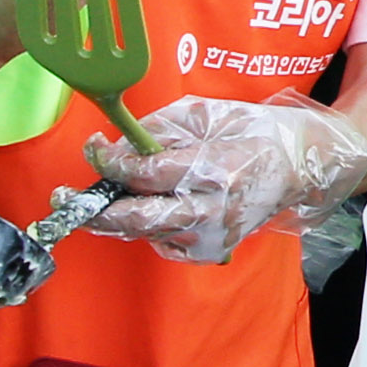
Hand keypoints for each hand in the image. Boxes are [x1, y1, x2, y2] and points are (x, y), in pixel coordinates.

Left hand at [79, 94, 366, 261]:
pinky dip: (147, 227)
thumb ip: (160, 132)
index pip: (144, 173)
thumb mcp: (208, 115)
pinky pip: (162, 242)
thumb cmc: (254, 133)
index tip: (92, 148)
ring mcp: (213, 236)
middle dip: (96, 209)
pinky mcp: (211, 251)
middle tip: (65, 198)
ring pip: (145, 232)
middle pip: (137, 218)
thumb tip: (115, 149)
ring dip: (118, 216)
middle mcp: (213, 209)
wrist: (301, 167)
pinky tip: (150, 208)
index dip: (109, 162)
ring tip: (101, 199)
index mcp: (214, 169)